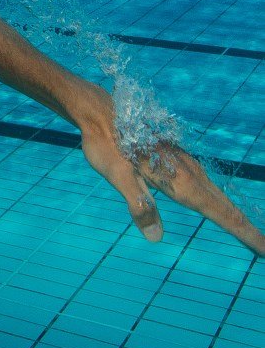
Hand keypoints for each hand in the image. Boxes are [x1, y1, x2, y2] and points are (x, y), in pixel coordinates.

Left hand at [81, 109, 264, 256]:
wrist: (99, 109)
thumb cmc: (106, 142)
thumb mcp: (117, 174)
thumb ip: (138, 203)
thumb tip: (155, 238)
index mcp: (181, 180)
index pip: (222, 214)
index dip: (247, 234)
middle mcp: (189, 172)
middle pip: (226, 207)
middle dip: (248, 230)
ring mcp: (184, 164)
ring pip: (217, 195)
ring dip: (235, 216)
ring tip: (249, 235)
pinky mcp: (175, 159)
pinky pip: (205, 186)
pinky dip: (219, 202)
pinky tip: (214, 204)